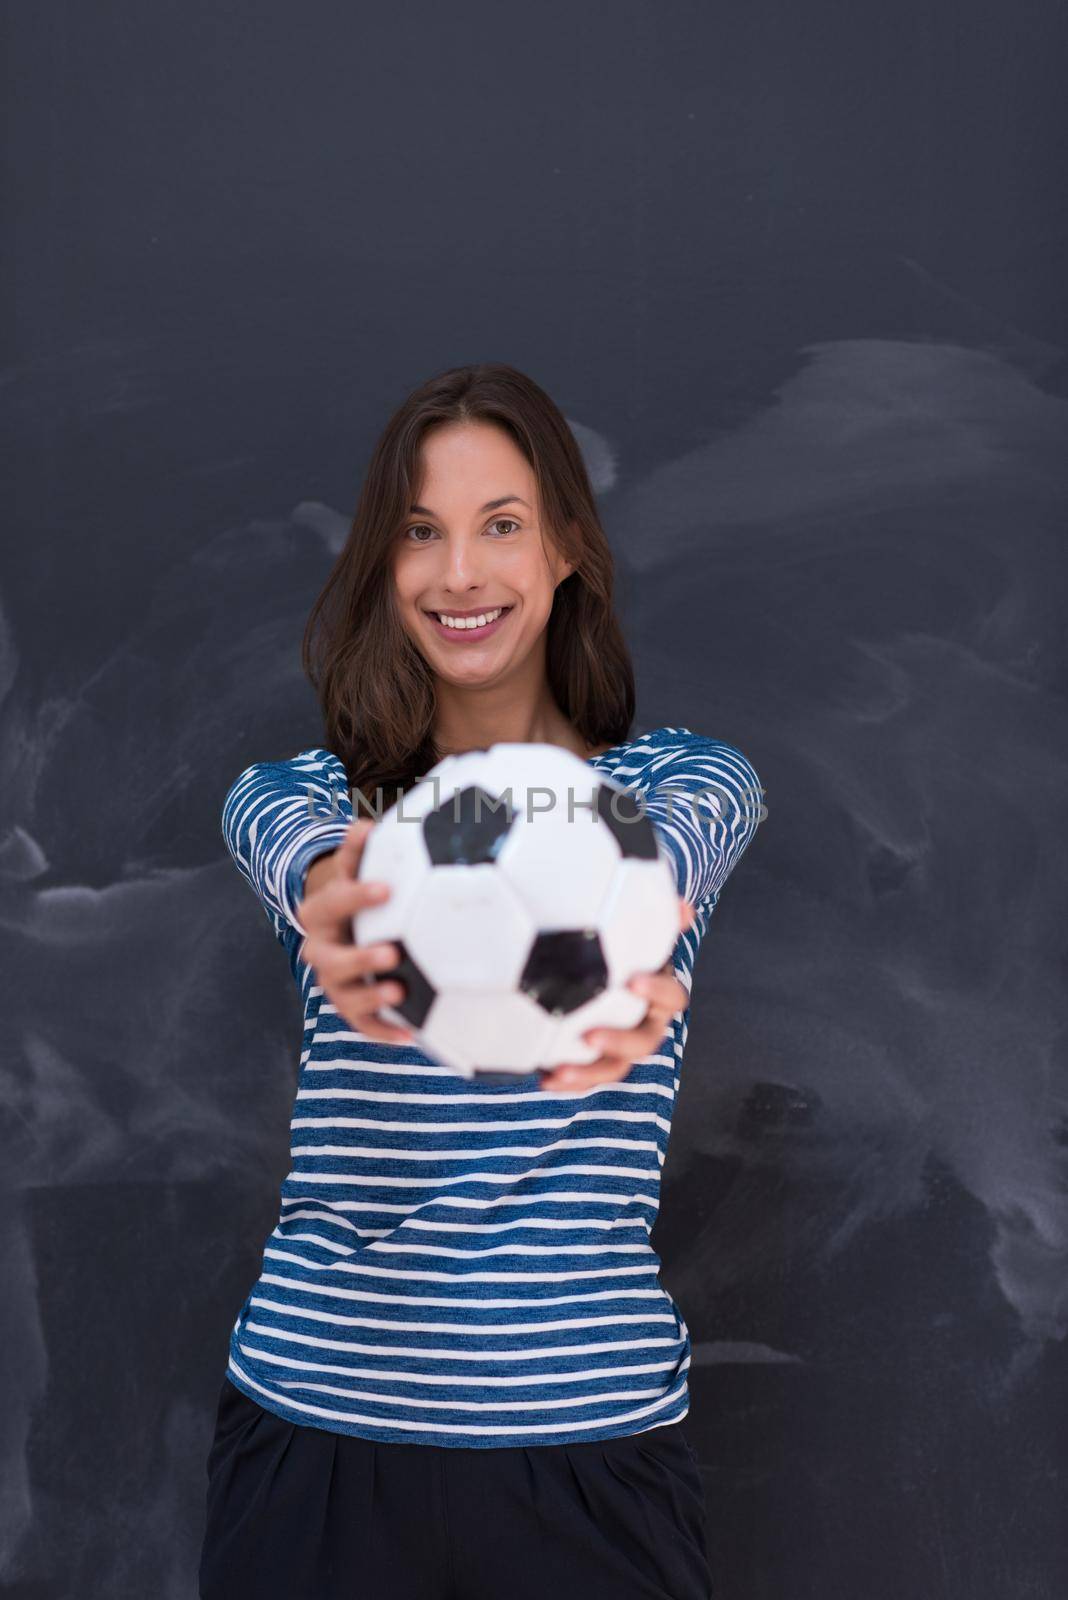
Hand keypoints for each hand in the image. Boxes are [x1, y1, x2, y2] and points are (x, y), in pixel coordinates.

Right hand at [294, 818, 415, 1045]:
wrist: (342, 925)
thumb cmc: (358, 893)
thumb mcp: (354, 869)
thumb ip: (358, 851)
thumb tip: (365, 824)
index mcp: (320, 912)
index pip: (332, 902)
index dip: (355, 895)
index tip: (387, 889)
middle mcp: (320, 949)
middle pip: (329, 958)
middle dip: (358, 958)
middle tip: (393, 953)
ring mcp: (333, 982)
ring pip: (342, 996)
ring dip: (370, 999)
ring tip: (400, 994)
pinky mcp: (349, 1007)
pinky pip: (362, 1025)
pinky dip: (383, 1031)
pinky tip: (411, 1036)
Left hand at [537, 897, 696, 1093]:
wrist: (598, 968)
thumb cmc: (621, 947)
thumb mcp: (635, 930)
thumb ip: (657, 917)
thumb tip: (684, 909)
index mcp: (660, 993)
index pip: (672, 996)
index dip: (657, 990)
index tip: (633, 981)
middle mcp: (646, 1023)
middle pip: (644, 1042)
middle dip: (620, 1042)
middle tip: (590, 1036)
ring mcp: (622, 1045)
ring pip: (615, 1067)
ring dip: (590, 1073)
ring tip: (560, 1072)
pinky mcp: (597, 1060)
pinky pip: (587, 1076)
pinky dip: (568, 1080)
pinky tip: (543, 1078)